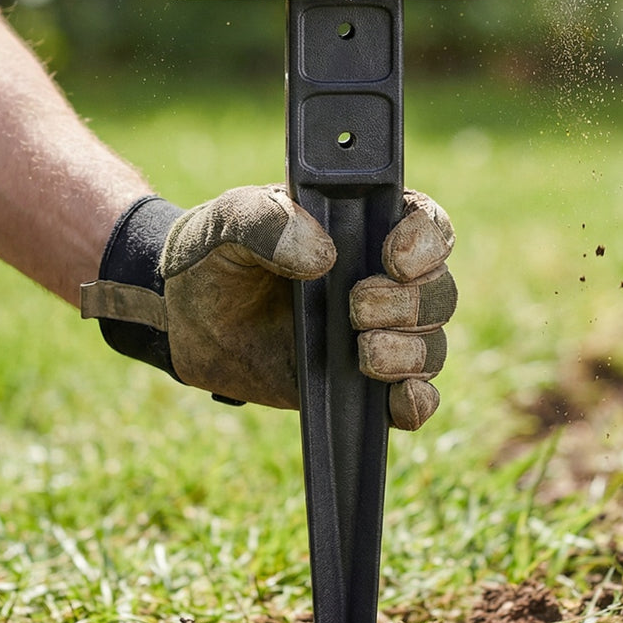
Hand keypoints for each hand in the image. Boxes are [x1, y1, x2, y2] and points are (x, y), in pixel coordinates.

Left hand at [81, 186, 456, 429]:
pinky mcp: (361, 384)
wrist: (183, 317)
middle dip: (408, 303)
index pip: (426, 224)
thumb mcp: (228, 220)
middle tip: (356, 306)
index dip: (425, 241)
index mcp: (364, 224)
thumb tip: (322, 255)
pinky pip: (413, 398)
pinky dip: (417, 402)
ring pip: (432, 344)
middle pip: (439, 290)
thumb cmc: (214, 254)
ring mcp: (377, 333)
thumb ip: (265, 222)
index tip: (393, 258)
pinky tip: (399, 399)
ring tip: (362, 351)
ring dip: (410, 351)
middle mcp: (384, 278)